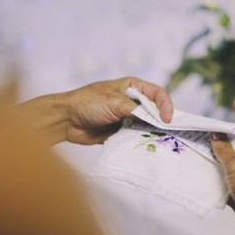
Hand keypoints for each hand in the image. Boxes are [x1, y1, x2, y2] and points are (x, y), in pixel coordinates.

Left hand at [20, 76, 172, 144]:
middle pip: (155, 111)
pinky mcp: (121, 132)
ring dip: (151, 133)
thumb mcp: (114, 102)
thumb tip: (155, 120)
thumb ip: (136, 110)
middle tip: (168, 134)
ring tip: (158, 142)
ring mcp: (127, 117)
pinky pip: (136, 137)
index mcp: (132, 87)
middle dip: (161, 122)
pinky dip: (140, 142)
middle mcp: (132, 101)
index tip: (167, 120)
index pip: (157, 94)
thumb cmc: (87, 103)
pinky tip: (144, 147)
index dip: (166, 105)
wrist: (66, 120)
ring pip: (147, 126)